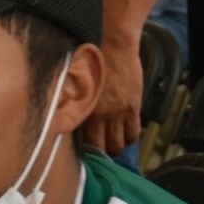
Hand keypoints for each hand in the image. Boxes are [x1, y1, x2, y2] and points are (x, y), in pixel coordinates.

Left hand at [83, 31, 143, 153]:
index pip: (85, 143)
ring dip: (118, 146)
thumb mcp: (78, 88)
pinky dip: (131, 137)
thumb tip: (69, 124)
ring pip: (119, 144)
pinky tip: (128, 133)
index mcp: (84, 112)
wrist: (116, 50)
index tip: (88, 150)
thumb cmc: (93, 65)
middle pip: (103, 148)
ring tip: (116, 142)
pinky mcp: (133, 107)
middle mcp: (100, 116)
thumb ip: (77, 107)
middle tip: (103, 148)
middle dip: (103, 152)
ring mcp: (118, 113)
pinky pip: (134, 132)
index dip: (88, 150)